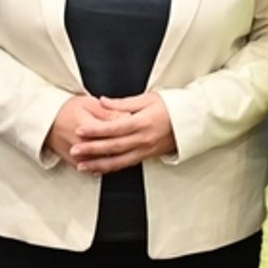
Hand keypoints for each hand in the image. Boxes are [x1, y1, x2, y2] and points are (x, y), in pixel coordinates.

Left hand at [50, 91, 176, 173]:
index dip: (96, 130)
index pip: (114, 128)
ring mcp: (145, 150)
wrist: (192, 121)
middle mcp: (143, 139)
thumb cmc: (172, 107)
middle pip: (113, 146)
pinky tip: (99, 169)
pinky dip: (111, 168)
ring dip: (98, 164)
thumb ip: (122, 103)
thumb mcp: (148, 98)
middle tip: (74, 150)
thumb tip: (102, 102)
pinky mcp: (147, 156)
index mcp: (142, 122)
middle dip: (92, 149)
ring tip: (82, 166)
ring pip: (118, 160)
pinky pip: (126, 164)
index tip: (80, 130)